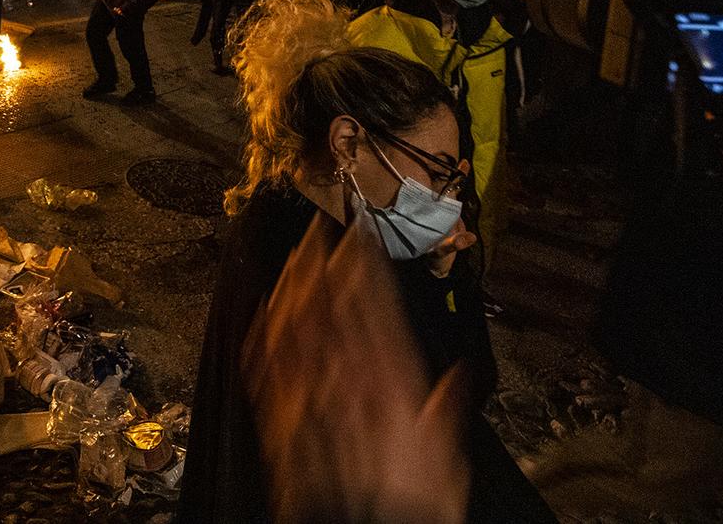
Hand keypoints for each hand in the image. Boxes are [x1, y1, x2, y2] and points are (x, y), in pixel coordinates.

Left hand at [244, 215, 468, 523]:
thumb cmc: (412, 500)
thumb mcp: (447, 455)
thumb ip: (448, 408)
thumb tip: (460, 376)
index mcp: (391, 382)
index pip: (375, 310)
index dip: (364, 268)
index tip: (358, 235)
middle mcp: (346, 380)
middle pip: (330, 309)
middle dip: (323, 264)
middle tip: (316, 227)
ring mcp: (310, 396)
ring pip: (297, 329)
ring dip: (293, 288)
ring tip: (292, 256)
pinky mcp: (282, 419)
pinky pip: (268, 368)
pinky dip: (264, 335)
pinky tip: (262, 314)